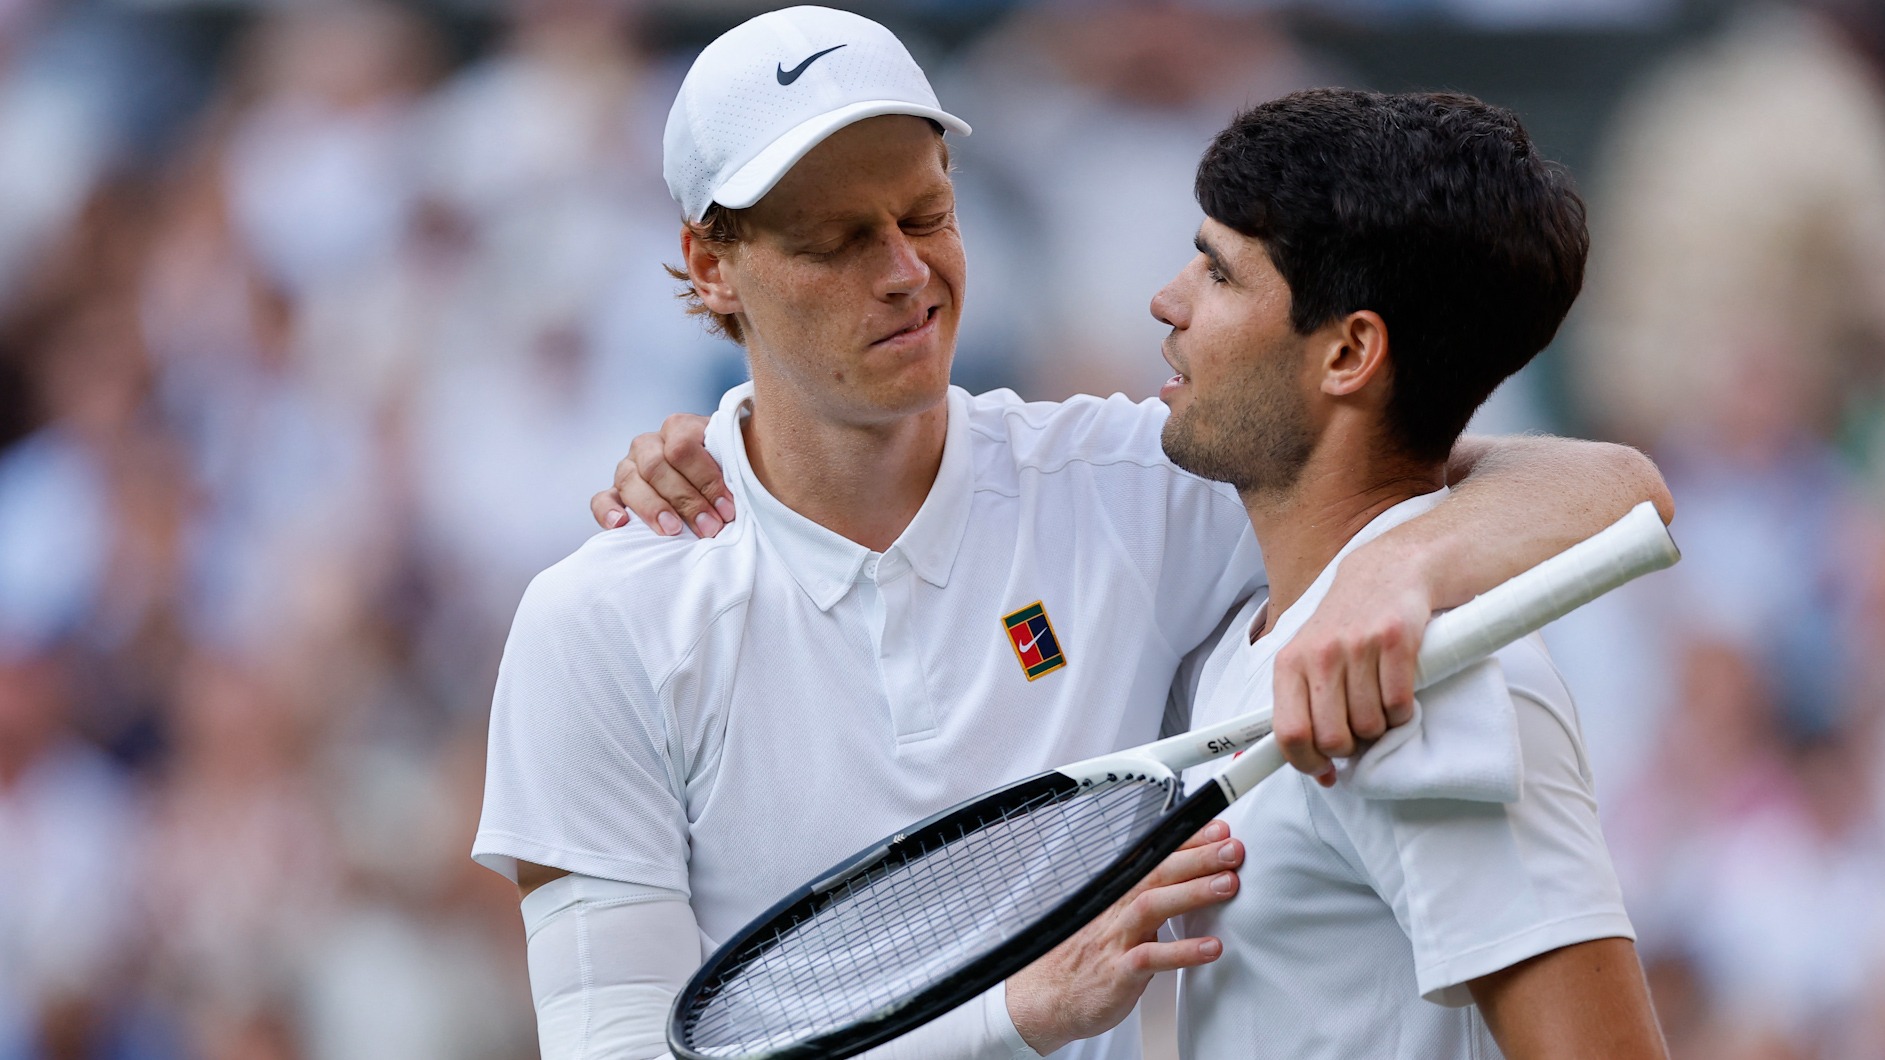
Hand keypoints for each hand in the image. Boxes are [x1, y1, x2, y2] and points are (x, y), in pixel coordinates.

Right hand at [589, 413, 735, 536]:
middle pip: (657, 466)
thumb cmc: (728, 470)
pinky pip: (601, 499)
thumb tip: (739, 497)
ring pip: (630, 480)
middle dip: (686, 500)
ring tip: (673, 531)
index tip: (728, 509)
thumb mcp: (734, 460)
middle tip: (709, 527)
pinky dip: (607, 511)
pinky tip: (620, 525)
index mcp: (679, 428)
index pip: (683, 448)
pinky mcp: (615, 491)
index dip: (706, 479)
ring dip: (653, 508)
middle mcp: (649, 443)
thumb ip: (735, 467)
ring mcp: (629, 467)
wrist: (712, 474)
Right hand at [1004, 821, 1243, 1054]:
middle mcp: (1118, 910)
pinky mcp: (1118, 972)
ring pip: (1153, 906)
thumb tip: (1186, 883)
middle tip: (1232, 848)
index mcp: (1120, 894)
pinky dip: (1182, 951)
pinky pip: (1151, 958)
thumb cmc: (1086, 958)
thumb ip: (1149, 901)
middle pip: (1158, 873)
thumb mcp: (1117, 920)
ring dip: (1192, 892)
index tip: (1218, 830)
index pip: (1156, 858)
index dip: (1188, 842)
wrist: (1046, 997)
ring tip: (1228, 885)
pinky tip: (1211, 948)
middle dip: (1198, 858)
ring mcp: (1117, 939)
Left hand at [1271, 539, 1429, 785]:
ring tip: (1377, 704)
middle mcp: (1320, 654)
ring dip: (1379, 728)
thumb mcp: (1307, 656)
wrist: (1385, 574)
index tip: (1323, 769)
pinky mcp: (1396, 641)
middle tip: (1357, 732)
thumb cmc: (1344, 625)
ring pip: (1370, 725)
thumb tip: (1312, 765)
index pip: (1289, 732)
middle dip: (1349, 747)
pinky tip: (1397, 694)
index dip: (1307, 762)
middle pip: (1333, 737)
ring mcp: (1358, 646)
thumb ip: (1302, 705)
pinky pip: (1399, 705)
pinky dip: (1402, 712)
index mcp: (1290, 663)